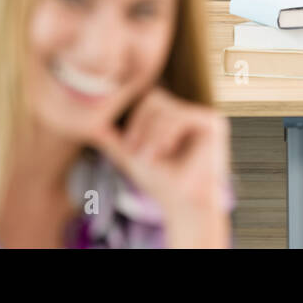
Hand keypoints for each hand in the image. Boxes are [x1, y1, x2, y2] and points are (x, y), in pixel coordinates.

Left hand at [91, 87, 230, 247]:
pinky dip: (166, 134)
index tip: (128, 148)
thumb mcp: (131, 155)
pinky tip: (165, 152)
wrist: (181, 204)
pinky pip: (181, 115)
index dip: (134, 121)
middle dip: (140, 126)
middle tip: (137, 154)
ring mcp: (202, 116)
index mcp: (172, 116)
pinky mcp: (212, 123)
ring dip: (151, 135)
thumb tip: (90, 124)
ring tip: (150, 158)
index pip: (147, 100)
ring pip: (165, 108)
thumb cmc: (160, 181)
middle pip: (155, 98)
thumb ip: (114, 138)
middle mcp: (189, 111)